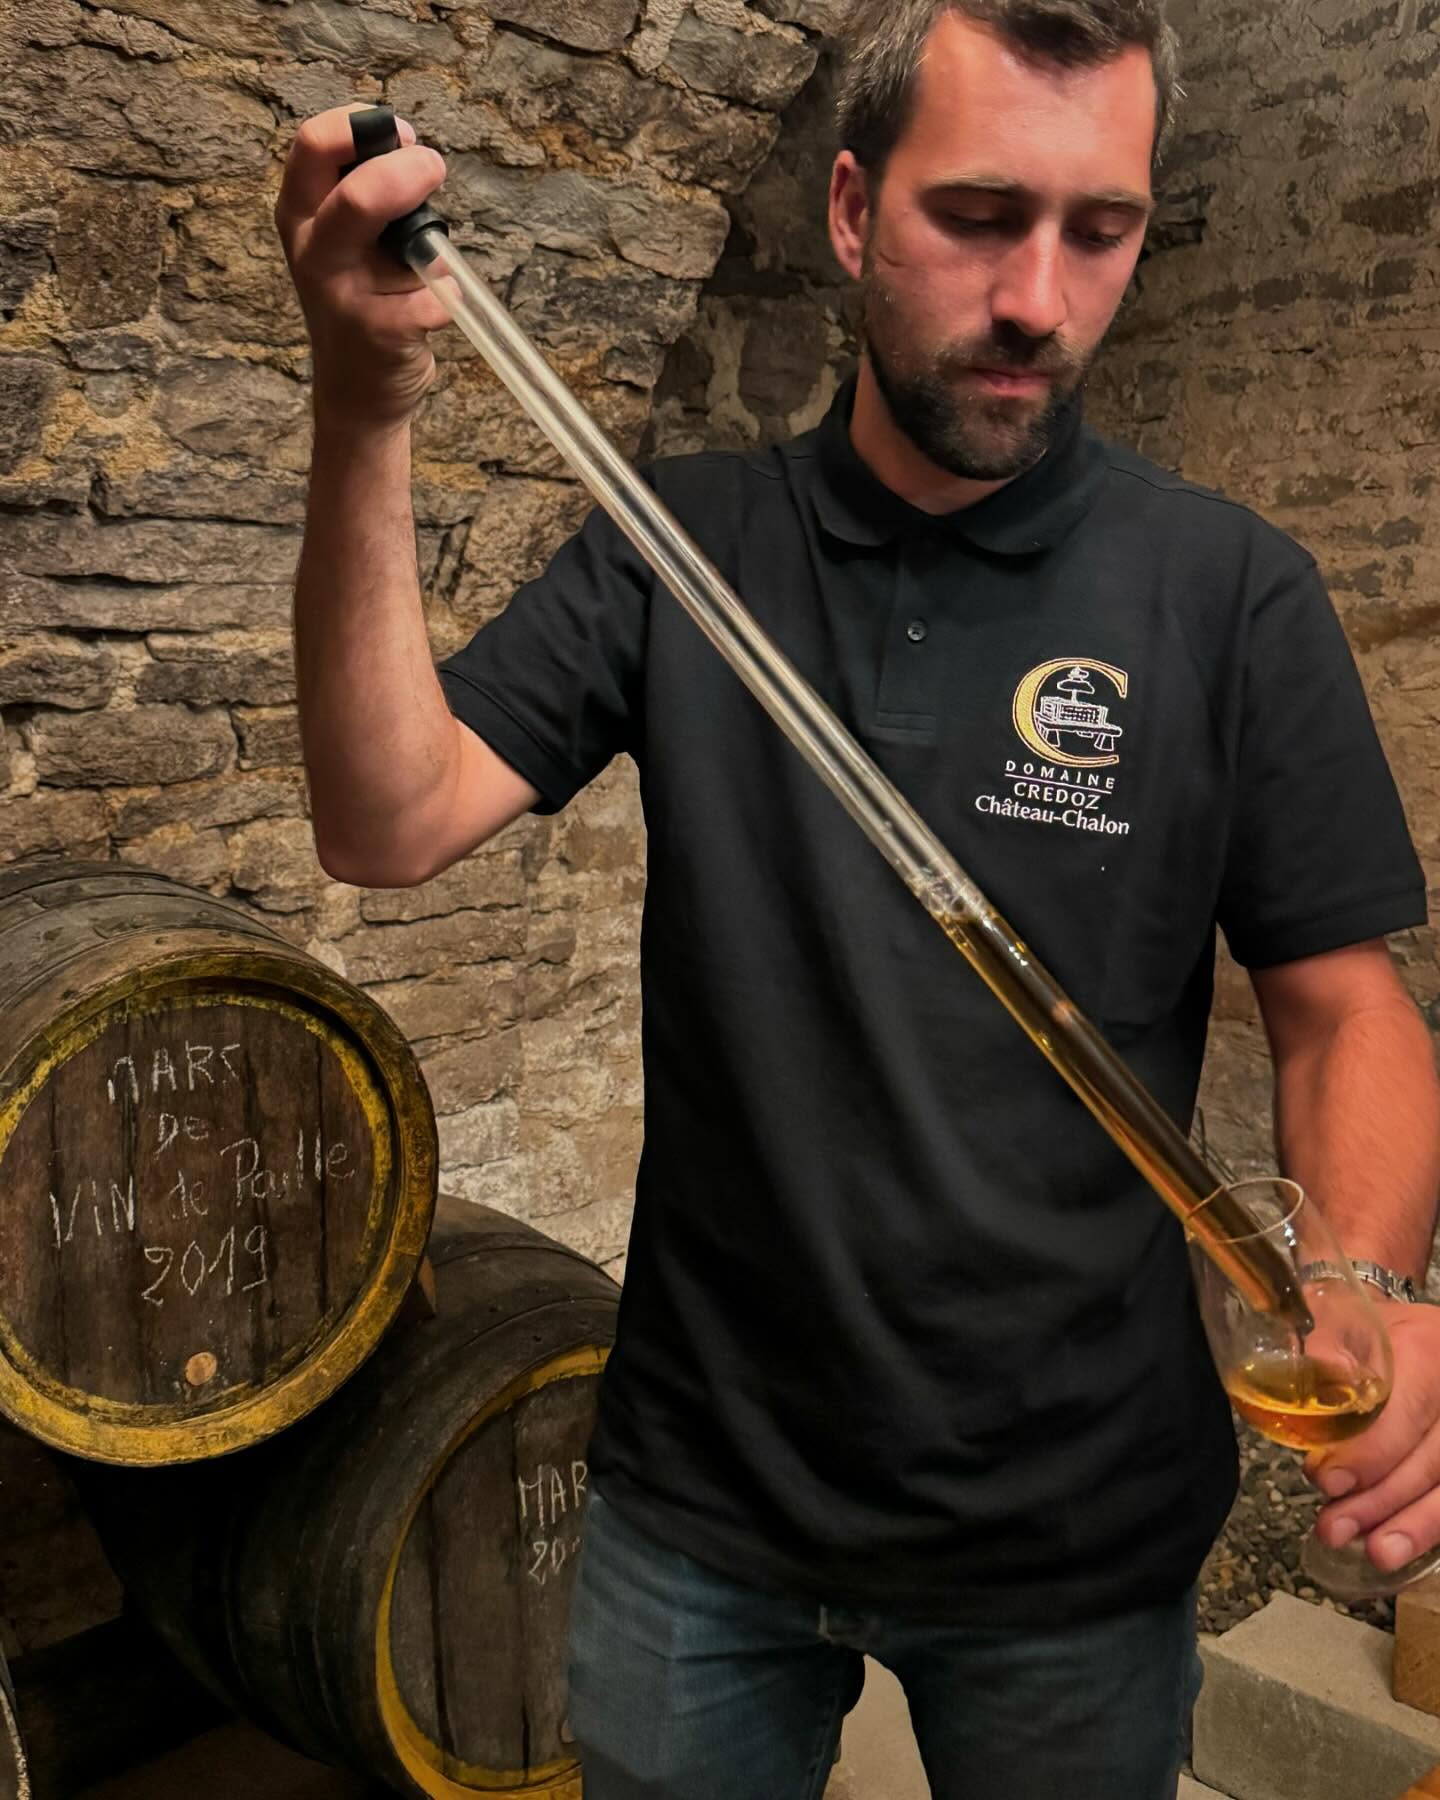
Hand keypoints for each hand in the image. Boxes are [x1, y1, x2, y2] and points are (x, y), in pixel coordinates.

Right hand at [275, 105, 452, 429]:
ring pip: (376, 225)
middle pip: (352, 187)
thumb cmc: (362, 300)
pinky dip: (447, 293)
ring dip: (423, 226)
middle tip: (433, 170)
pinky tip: (440, 302)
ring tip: (433, 252)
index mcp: (301, 214)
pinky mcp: (378, 332)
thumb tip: (410, 149)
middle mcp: (312, 248)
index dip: (365, 126)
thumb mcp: (346, 240)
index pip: (315, 143)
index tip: (401, 137)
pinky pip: (430, 296)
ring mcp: (341, 292)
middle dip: (405, 169)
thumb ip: (368, 194)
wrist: (359, 391)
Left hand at [1306, 1298, 1439, 1572]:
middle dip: (1383, 1500)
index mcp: (1428, 1347)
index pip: (1408, 1411)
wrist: (1411, 1336)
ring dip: (1414, 1524)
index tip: (1328, 1481)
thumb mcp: (1343, 1319)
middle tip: (1334, 1529)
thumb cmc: (1369, 1332)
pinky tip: (1400, 1543)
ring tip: (1376, 1554)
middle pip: (1433, 1458)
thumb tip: (1317, 1379)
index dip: (1371, 1453)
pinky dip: (1430, 1525)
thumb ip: (1329, 1346)